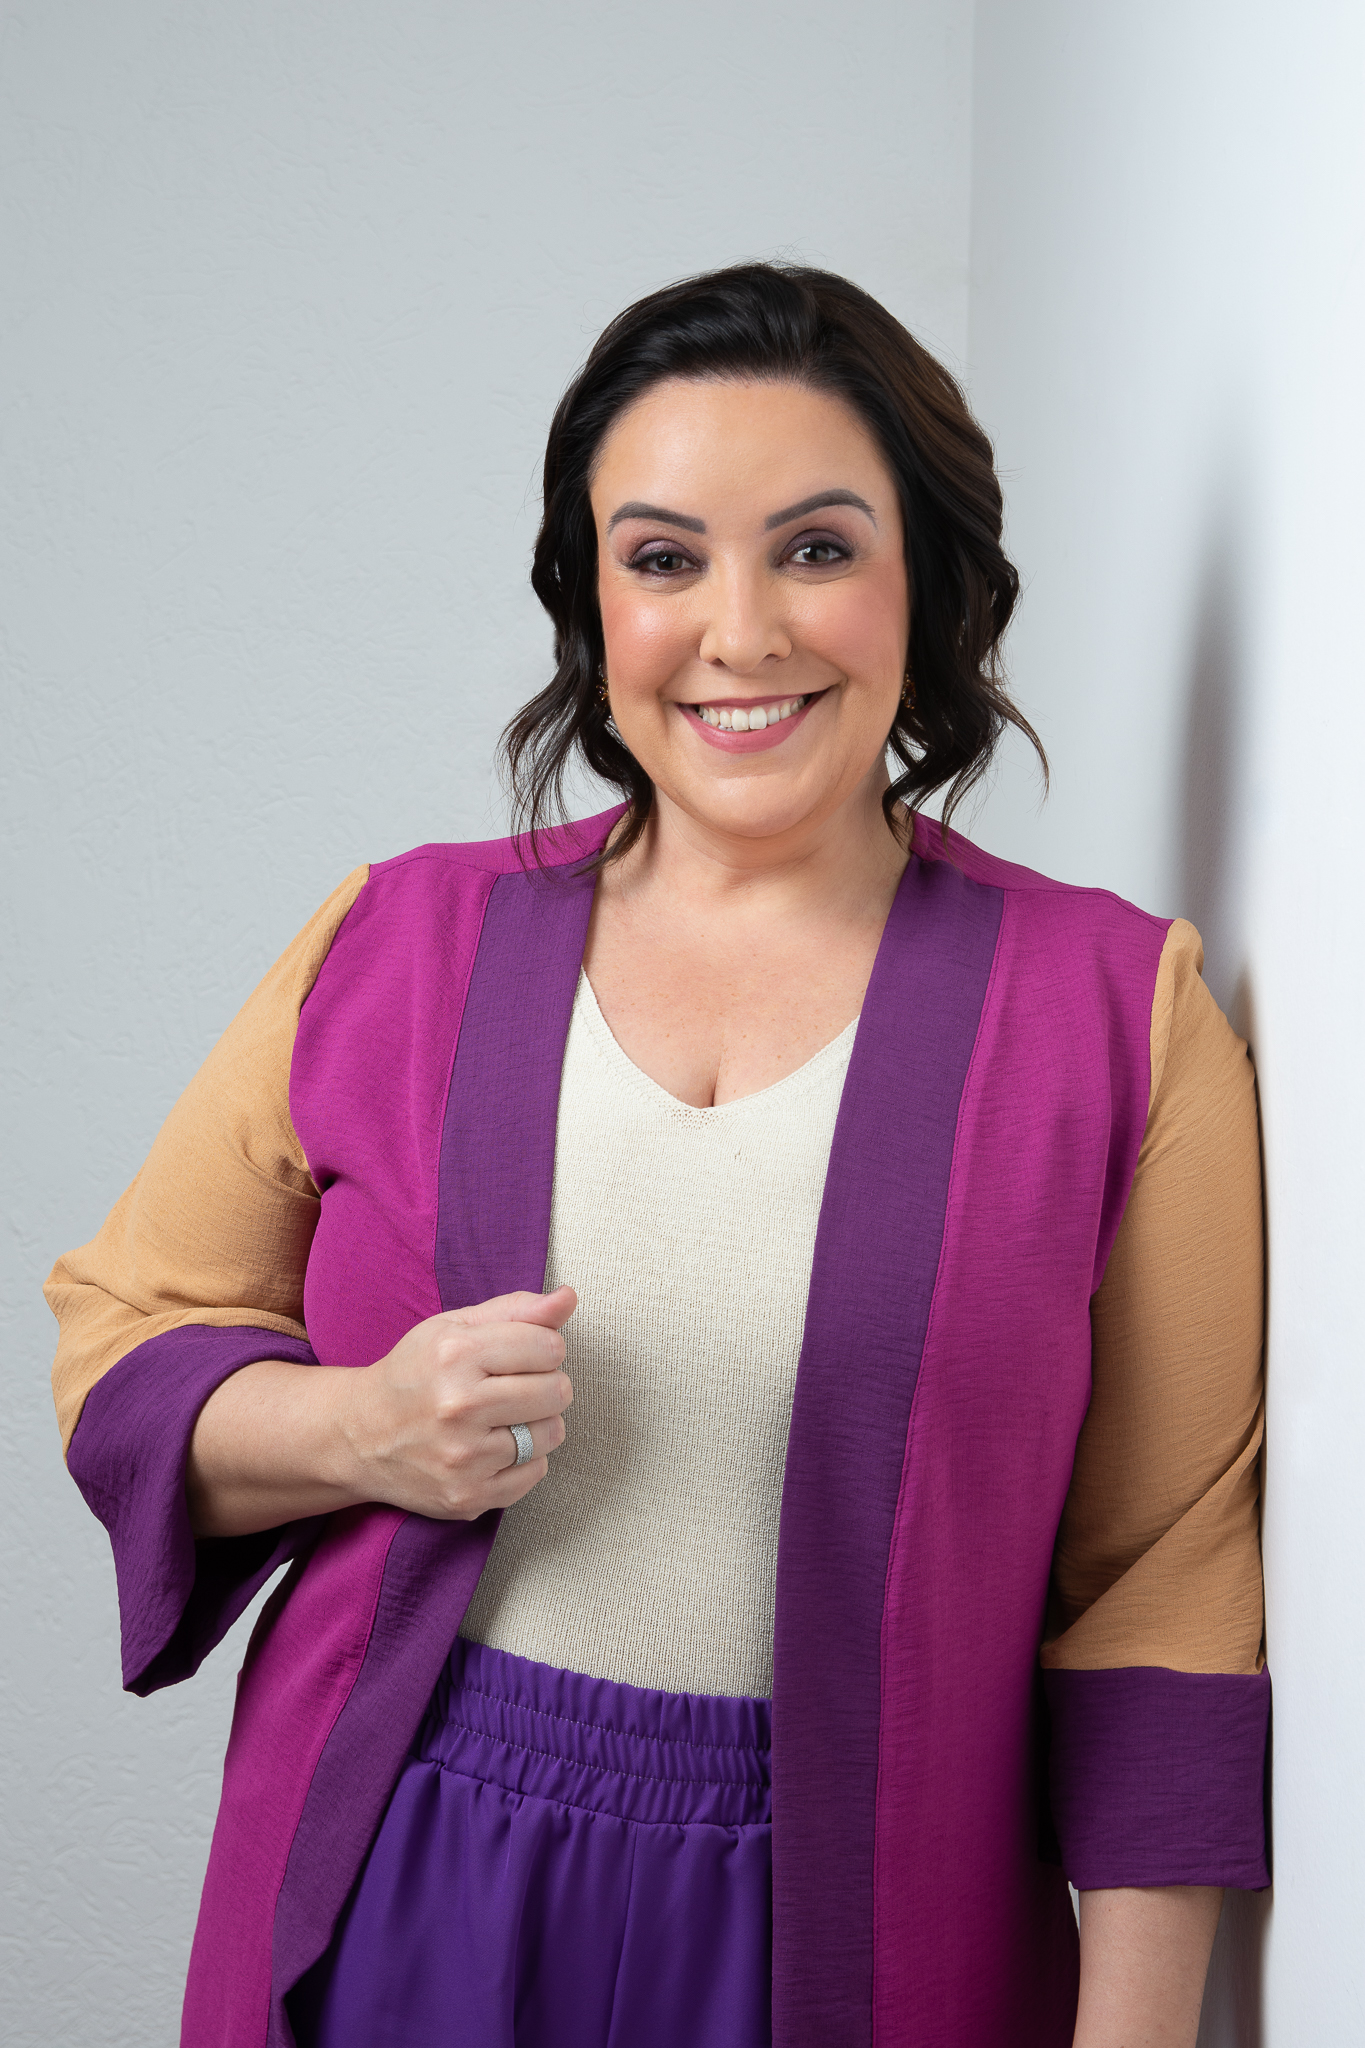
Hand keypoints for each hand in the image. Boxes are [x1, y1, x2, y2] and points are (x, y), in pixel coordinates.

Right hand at [186, 1285, 576, 1537]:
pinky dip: (523, 1461)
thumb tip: (569, 1298)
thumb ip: (516, 1310)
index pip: (550, 1347)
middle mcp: (459, 1406)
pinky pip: (534, 1474)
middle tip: (512, 1388)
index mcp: (456, 1353)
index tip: (520, 1356)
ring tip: (502, 1418)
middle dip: (545, 1385)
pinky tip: (492, 1448)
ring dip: (537, 1424)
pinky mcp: (467, 1496)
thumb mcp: (454, 1328)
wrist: (358, 1437)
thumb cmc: (413, 1374)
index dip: (543, 1349)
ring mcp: (463, 1457)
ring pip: (551, 1434)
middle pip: (557, 1391)